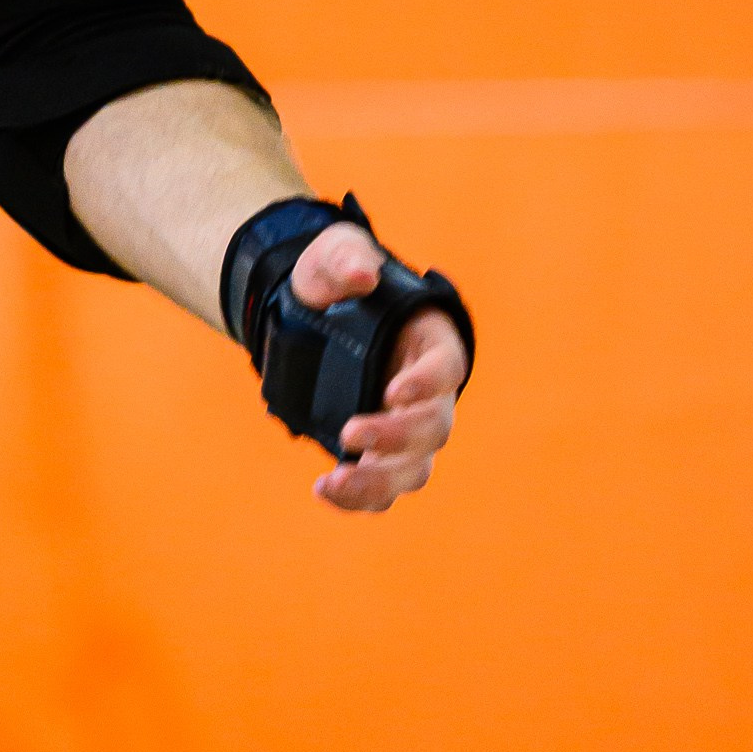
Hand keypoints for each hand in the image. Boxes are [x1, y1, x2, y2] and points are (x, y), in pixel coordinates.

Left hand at [288, 219, 468, 514]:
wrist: (307, 308)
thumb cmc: (334, 277)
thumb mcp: (335, 254)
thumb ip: (346, 259)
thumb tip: (363, 274)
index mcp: (431, 343)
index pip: (445, 368)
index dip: (427, 382)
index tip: (393, 389)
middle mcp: (427, 393)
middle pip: (432, 427)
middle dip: (396, 436)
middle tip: (351, 432)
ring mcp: (405, 427)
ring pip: (412, 468)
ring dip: (379, 480)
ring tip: (335, 481)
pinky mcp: (378, 452)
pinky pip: (382, 486)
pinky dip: (361, 497)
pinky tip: (326, 491)